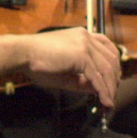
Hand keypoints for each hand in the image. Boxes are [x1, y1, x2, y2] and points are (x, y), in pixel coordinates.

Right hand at [0, 27, 121, 107]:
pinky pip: (97, 77)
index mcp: (82, 36)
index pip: (107, 48)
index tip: (112, 80)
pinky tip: (104, 101)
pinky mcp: (81, 56)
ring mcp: (85, 45)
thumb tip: (97, 89)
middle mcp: (86, 37)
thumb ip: (82, 80)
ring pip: (107, 69)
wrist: (23, 53)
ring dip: (110, 88)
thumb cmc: (37, 61)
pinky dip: (103, 91)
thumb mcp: (64, 73)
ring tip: (109, 102)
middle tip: (112, 95)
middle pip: (111, 59)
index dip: (113, 65)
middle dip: (114, 79)